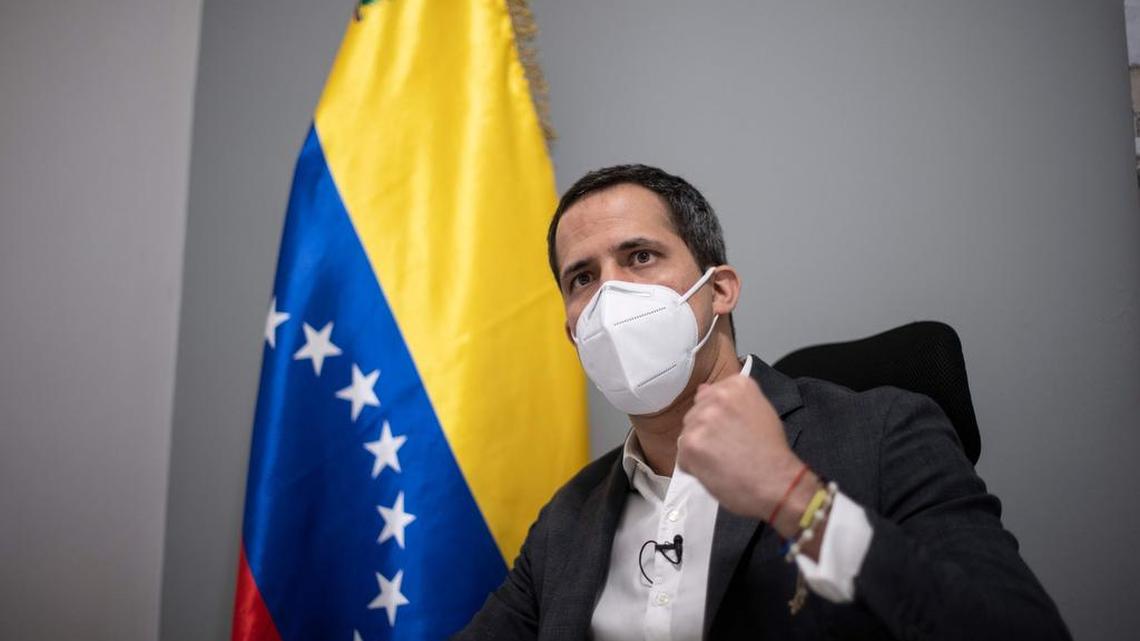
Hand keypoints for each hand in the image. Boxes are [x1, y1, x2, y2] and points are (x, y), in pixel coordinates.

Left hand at [676, 374, 810, 532]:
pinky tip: (715, 471)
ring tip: (723, 461)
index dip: (719, 417)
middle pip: (697, 413)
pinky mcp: (690, 443)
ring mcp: (701, 419)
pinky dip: (695, 467)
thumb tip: (702, 389)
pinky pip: (683, 455)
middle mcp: (717, 396)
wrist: (776, 482)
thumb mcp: (759, 413)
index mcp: (736, 385)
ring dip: (700, 449)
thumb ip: (730, 401)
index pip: (710, 395)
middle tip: (729, 448)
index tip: (733, 430)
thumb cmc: (772, 451)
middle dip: (707, 431)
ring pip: (688, 434)